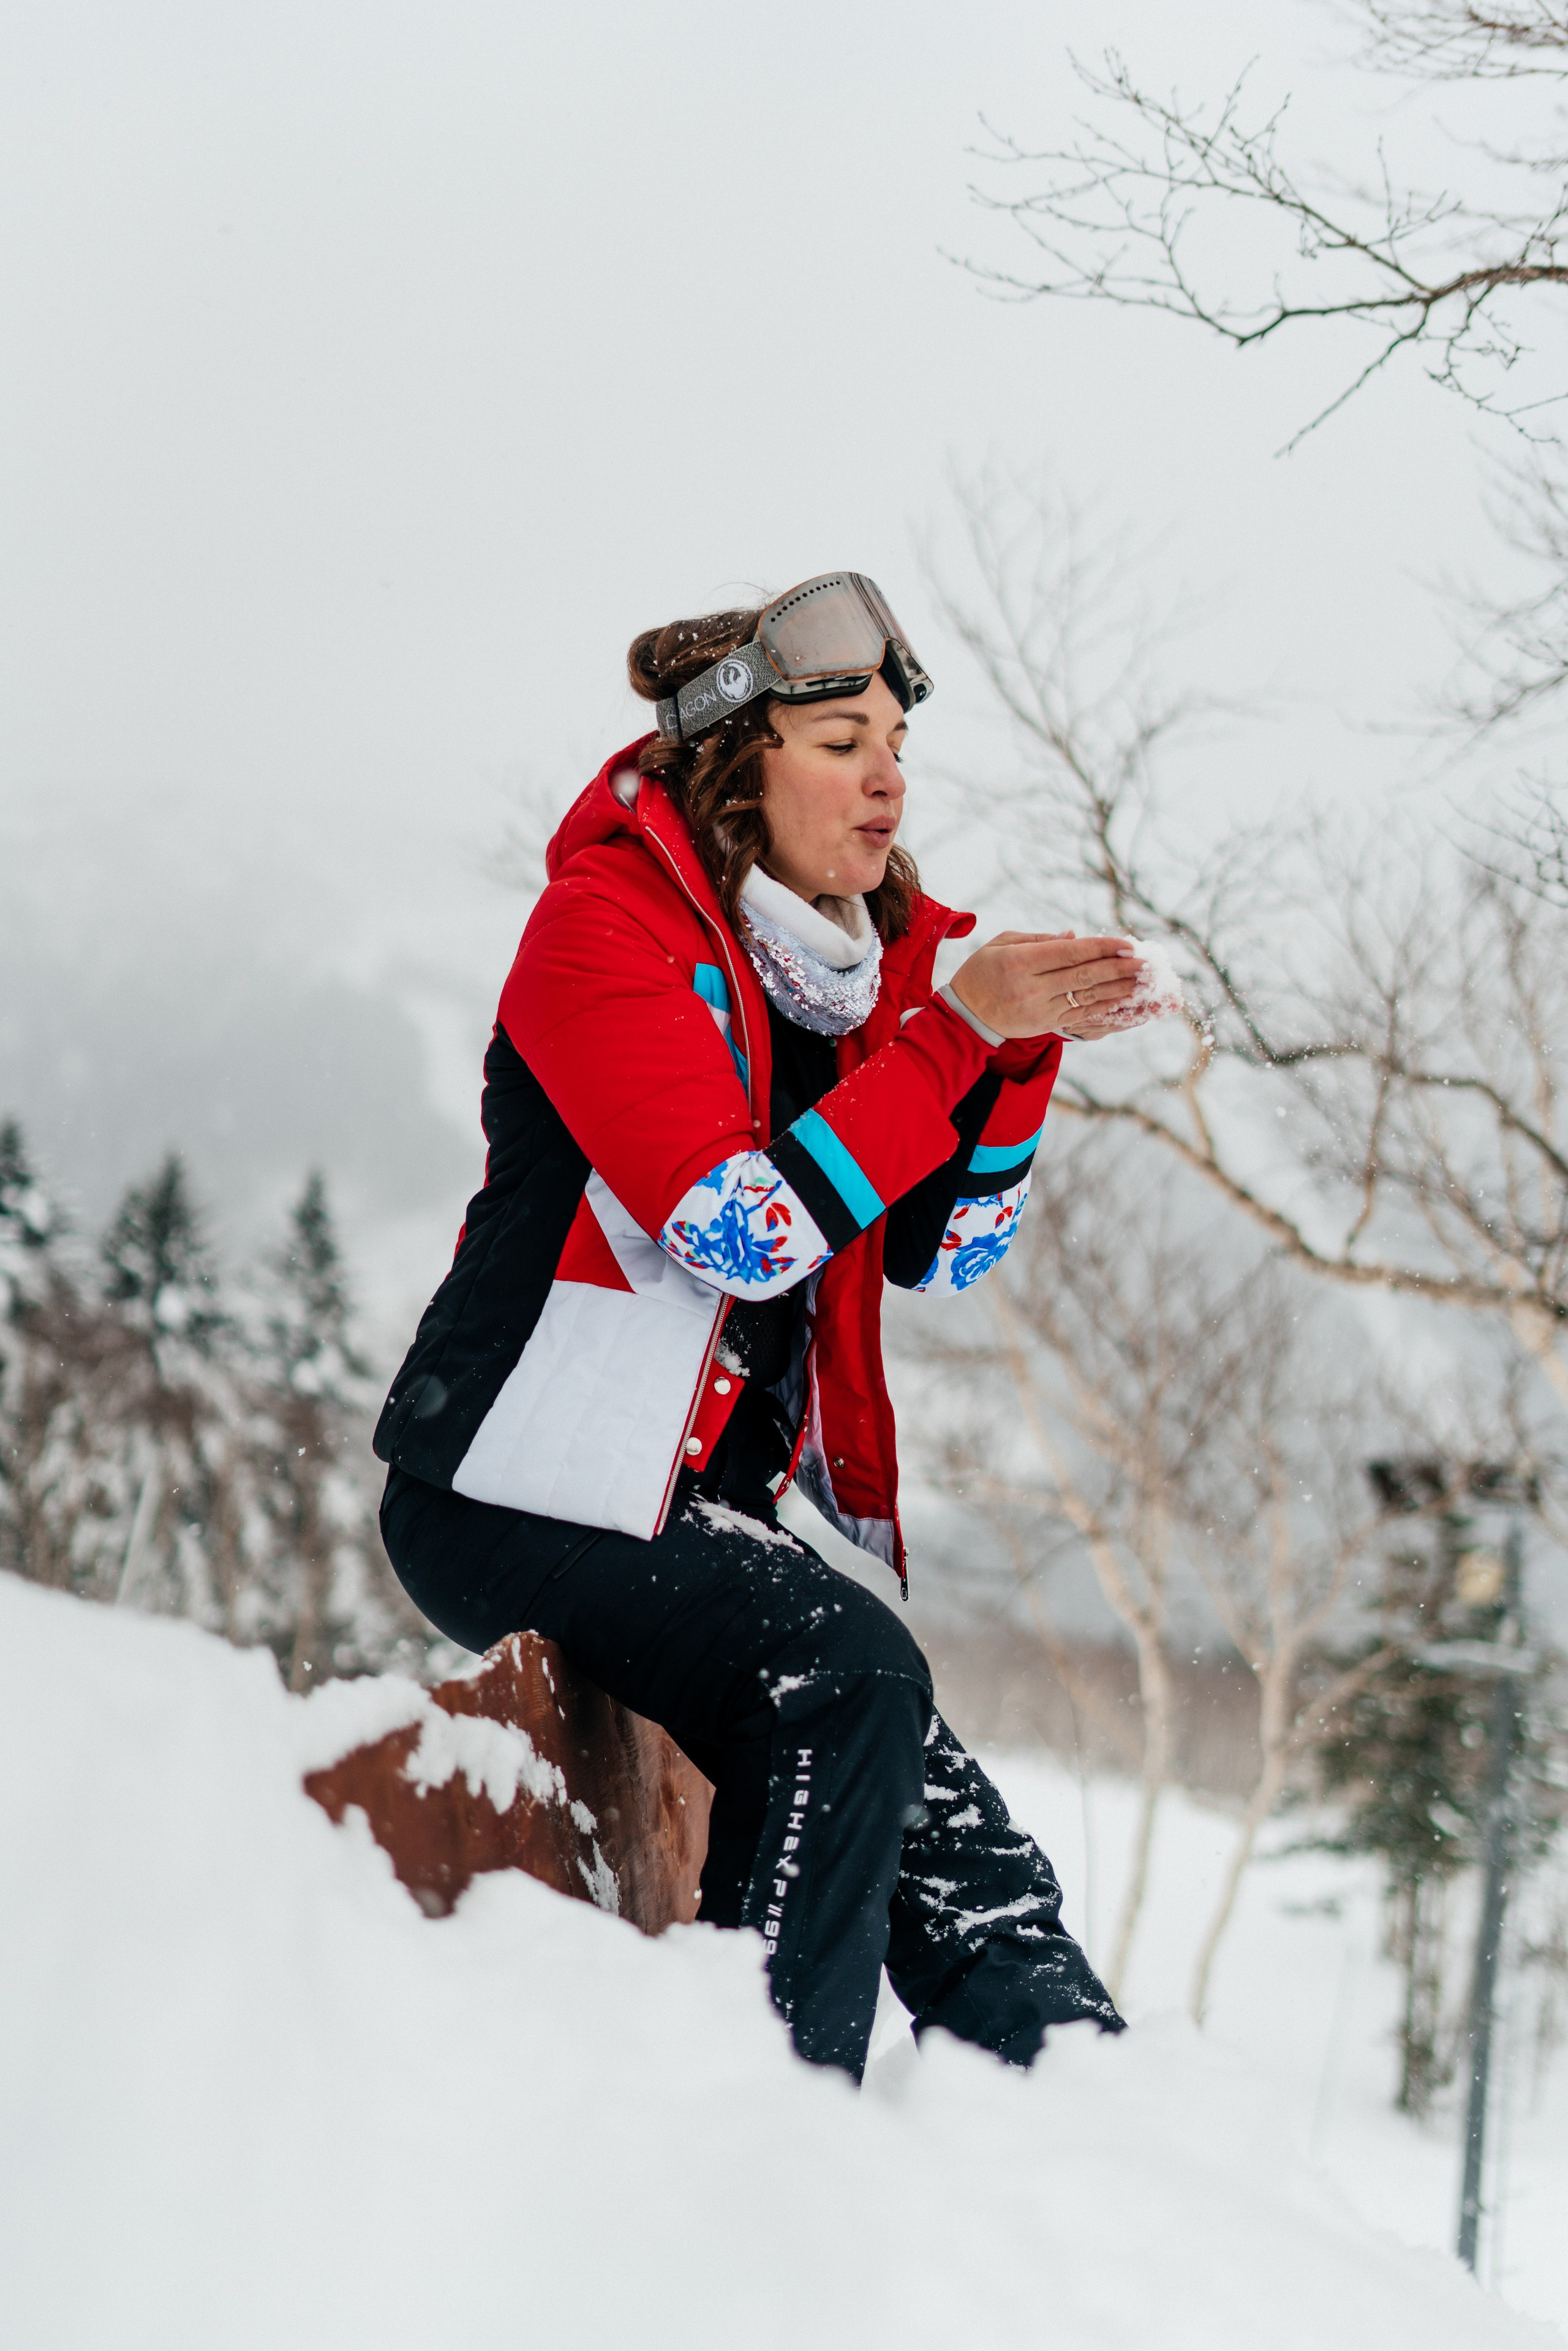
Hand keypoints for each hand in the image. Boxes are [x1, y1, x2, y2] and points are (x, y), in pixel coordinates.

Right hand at [946, 931, 1144, 1041]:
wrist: (965, 1015)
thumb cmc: (981, 972)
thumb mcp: (1001, 944)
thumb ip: (1038, 939)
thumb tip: (1074, 936)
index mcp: (1020, 962)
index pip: (1070, 953)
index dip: (1101, 947)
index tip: (1125, 942)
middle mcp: (1032, 987)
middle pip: (1083, 975)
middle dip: (1117, 967)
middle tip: (1143, 961)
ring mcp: (1040, 1010)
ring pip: (1086, 997)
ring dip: (1117, 988)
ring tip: (1140, 979)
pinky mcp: (1045, 1025)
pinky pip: (1081, 1016)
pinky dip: (1103, 1007)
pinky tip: (1122, 999)